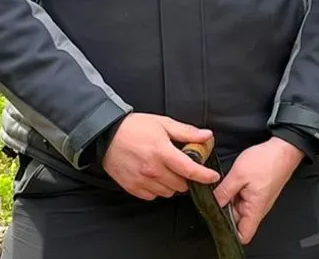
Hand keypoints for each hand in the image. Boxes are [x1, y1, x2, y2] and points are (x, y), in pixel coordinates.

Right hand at [101, 113, 219, 199]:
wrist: (106, 135)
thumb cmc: (135, 127)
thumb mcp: (163, 123)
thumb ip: (186, 132)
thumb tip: (207, 136)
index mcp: (162, 152)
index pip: (190, 170)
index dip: (205, 176)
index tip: (212, 176)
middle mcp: (153, 170)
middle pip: (181, 185)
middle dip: (186, 178)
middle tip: (182, 166)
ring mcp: (142, 181)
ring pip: (169, 192)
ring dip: (172, 184)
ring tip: (166, 170)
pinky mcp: (133, 188)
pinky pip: (154, 195)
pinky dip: (158, 189)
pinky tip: (154, 176)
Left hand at [213, 138, 303, 244]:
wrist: (283, 148)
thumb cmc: (266, 161)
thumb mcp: (238, 175)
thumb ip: (224, 192)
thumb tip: (213, 204)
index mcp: (254, 209)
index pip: (243, 236)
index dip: (229, 234)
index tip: (216, 224)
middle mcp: (258, 208)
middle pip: (238, 222)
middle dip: (225, 213)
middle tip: (216, 199)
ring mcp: (258, 200)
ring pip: (239, 209)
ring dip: (229, 201)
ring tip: (223, 188)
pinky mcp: (258, 192)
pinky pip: (243, 199)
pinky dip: (235, 193)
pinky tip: (230, 183)